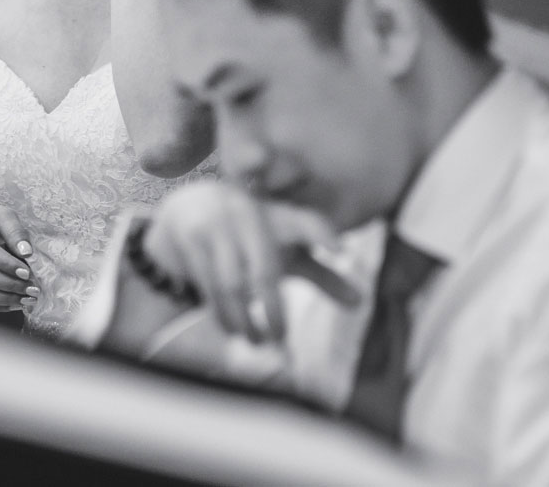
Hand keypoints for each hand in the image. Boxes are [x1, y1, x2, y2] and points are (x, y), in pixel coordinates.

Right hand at [143, 182, 358, 342]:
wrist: (188, 207)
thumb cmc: (253, 236)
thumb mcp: (286, 248)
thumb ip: (321, 273)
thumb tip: (360, 302)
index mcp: (278, 215)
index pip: (304, 222)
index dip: (322, 233)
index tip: (342, 251)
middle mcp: (249, 214)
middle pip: (264, 269)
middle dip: (273, 308)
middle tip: (280, 338)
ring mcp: (217, 226)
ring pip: (232, 284)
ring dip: (243, 319)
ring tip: (255, 340)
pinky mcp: (192, 240)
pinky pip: (206, 284)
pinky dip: (220, 312)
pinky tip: (231, 328)